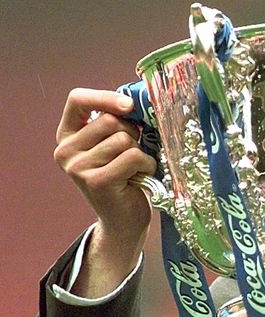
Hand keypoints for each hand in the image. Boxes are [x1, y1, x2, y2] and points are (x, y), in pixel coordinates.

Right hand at [54, 88, 156, 294]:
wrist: (124, 219)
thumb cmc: (125, 175)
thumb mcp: (114, 144)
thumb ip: (117, 122)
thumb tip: (138, 100)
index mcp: (68, 135)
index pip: (77, 99)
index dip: (105, 97)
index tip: (128, 106)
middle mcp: (66, 151)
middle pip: (110, 120)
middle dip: (132, 133)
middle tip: (132, 152)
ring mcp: (78, 168)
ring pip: (123, 139)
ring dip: (140, 152)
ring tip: (134, 168)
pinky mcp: (97, 182)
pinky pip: (133, 157)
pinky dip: (145, 165)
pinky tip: (139, 177)